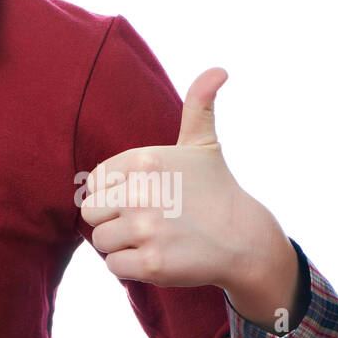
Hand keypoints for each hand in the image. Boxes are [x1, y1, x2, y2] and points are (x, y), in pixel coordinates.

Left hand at [80, 68, 293, 311]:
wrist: (245, 240)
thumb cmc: (214, 189)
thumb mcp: (203, 143)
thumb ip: (199, 104)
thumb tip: (220, 69)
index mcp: (142, 160)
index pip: (95, 182)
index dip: (114, 193)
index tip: (142, 197)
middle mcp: (140, 193)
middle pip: (91, 212)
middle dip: (114, 220)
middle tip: (147, 221)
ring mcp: (145, 230)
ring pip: (100, 241)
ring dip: (122, 245)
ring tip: (154, 238)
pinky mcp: (152, 263)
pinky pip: (114, 267)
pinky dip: (131, 267)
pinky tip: (157, 257)